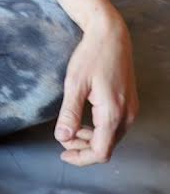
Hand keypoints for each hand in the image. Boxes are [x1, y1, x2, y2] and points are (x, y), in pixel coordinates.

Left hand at [54, 13, 138, 165]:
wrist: (110, 35)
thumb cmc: (91, 55)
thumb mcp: (74, 83)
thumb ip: (70, 113)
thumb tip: (62, 138)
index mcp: (113, 113)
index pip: (100, 152)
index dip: (81, 158)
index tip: (63, 154)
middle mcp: (127, 115)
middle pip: (107, 148)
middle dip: (84, 148)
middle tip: (63, 138)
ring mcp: (131, 110)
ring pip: (112, 138)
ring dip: (92, 139)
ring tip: (72, 128)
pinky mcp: (130, 104)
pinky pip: (116, 127)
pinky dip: (100, 130)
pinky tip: (85, 120)